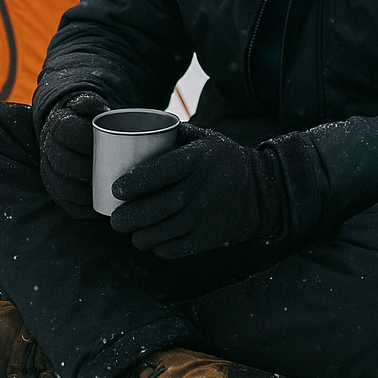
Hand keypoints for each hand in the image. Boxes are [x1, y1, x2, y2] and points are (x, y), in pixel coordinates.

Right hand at [38, 91, 108, 216]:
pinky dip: (88, 208)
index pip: (67, 133)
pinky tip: (105, 205)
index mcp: (57, 125)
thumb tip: (101, 109)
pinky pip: (69, 205)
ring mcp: (51, 174)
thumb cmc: (85, 119)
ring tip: (110, 190)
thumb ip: (92, 103)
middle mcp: (49, 150)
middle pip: (64, 163)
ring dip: (88, 193)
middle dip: (88, 169)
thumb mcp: (88, 105)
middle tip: (112, 170)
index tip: (108, 143)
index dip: (86, 140)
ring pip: (65, 189)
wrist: (68, 131)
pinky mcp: (57, 192)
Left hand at [109, 124, 283, 256]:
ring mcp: (204, 217)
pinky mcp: (208, 239)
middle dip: (128, 217)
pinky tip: (150, 241)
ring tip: (129, 231)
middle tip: (114, 219)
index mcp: (196, 161)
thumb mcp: (203, 137)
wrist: (262, 191)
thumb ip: (172, 133)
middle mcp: (199, 190)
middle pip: (155, 208)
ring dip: (139, 235)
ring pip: (162, 232)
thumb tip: (136, 129)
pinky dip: (158, 248)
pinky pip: (175, 248)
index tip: (115, 188)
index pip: (159, 173)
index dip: (134, 183)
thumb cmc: (222, 159)